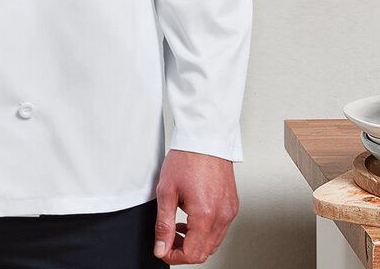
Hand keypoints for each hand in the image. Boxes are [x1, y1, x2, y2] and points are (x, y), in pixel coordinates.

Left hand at [152, 149, 238, 264]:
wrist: (204, 138)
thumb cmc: (186, 158)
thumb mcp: (166, 191)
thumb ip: (163, 224)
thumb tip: (161, 247)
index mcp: (205, 215)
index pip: (192, 254)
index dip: (174, 256)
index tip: (163, 249)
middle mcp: (222, 216)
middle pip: (204, 252)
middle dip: (183, 250)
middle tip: (168, 237)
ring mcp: (229, 211)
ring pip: (213, 242)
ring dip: (194, 241)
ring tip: (178, 225)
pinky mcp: (232, 205)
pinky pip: (220, 229)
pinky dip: (205, 230)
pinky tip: (191, 217)